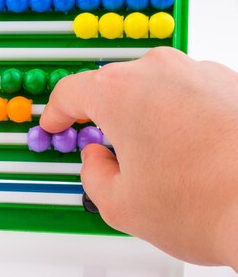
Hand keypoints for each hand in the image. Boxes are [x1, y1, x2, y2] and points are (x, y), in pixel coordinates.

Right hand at [40, 47, 237, 268]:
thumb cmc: (206, 204)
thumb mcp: (120, 204)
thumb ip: (92, 173)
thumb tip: (97, 159)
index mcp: (119, 93)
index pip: (70, 92)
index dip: (57, 112)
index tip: (56, 122)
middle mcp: (158, 71)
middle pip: (113, 86)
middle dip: (106, 116)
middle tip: (111, 151)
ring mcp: (198, 72)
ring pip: (154, 87)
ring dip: (147, 114)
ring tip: (162, 157)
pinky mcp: (231, 82)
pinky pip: (190, 91)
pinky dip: (183, 114)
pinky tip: (192, 149)